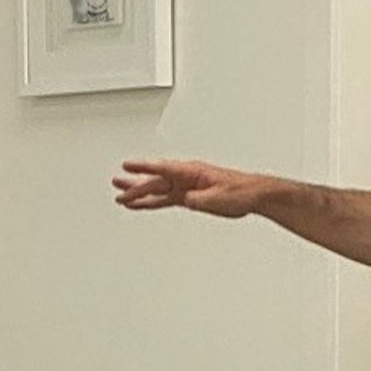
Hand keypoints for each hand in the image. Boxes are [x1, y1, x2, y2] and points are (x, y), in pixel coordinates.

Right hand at [114, 159, 270, 217]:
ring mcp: (187, 186)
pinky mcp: (191, 196)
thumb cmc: (241, 191)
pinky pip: (166, 199)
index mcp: (192, 171)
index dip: (143, 167)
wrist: (254, 195)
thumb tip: (185, 200)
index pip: (162, 168)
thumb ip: (197, 199)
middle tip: (116, 186)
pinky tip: (142, 204)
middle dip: (135, 184)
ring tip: (121, 195)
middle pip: (155, 180)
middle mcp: (186, 177)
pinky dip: (153, 201)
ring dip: (140, 192)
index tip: (127, 165)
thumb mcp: (216, 198)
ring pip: (158, 189)